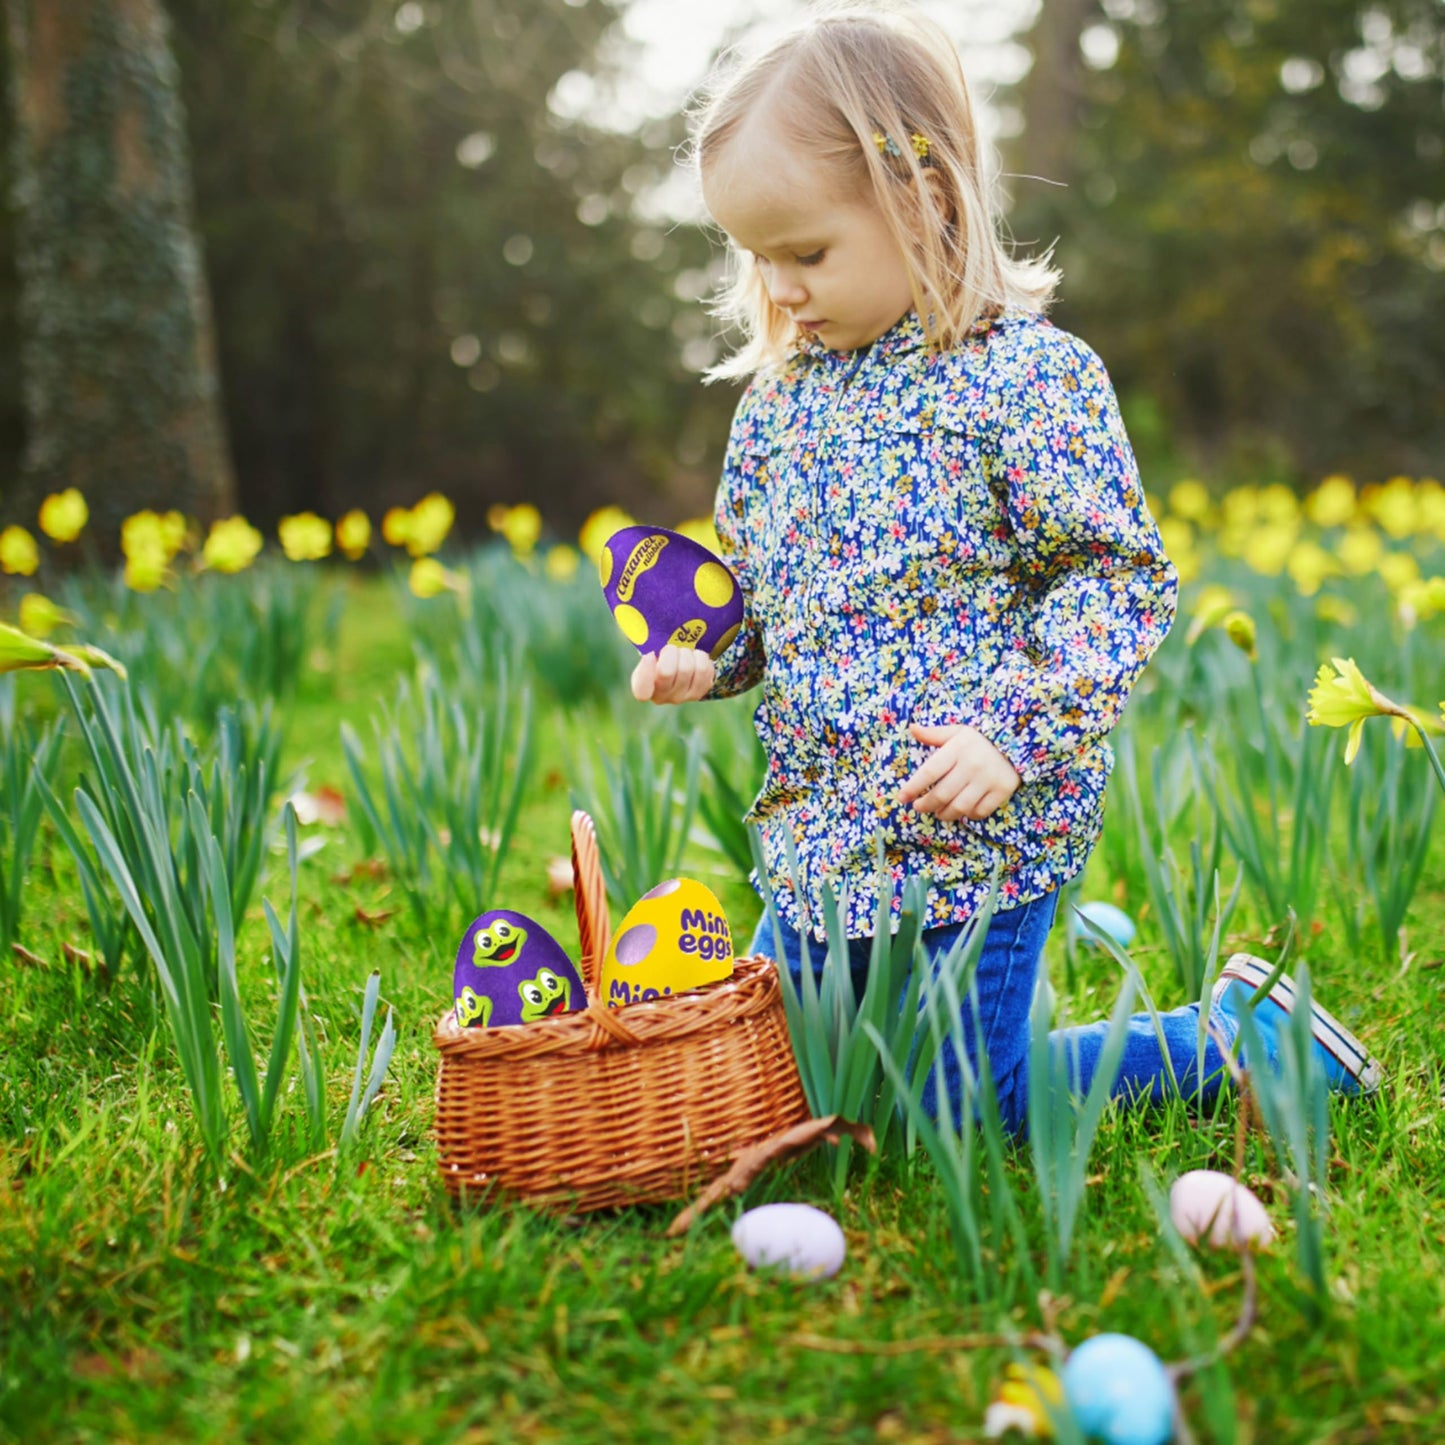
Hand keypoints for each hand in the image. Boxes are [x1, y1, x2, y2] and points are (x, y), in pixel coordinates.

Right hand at [630, 644, 715, 704]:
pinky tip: (695, 658)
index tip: (650, 654)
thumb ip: (649, 649)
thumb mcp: (650, 652)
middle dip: (670, 652)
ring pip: (687, 668)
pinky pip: (704, 670)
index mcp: (643, 688)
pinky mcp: (700, 692)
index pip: (642, 692)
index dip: (646, 672)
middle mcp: (662, 697)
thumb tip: (655, 645)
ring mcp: (682, 697)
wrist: (680, 664)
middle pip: (667, 672)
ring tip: (684, 652)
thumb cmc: (660, 656)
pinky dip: (700, 657)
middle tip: (671, 647)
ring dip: (687, 653)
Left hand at [898, 722, 1021, 821]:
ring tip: (937, 813)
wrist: (1018, 742)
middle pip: (942, 794)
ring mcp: (988, 780)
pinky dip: (968, 815)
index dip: (913, 787)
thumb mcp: (958, 732)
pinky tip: (962, 811)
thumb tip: (912, 728)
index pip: (929, 772)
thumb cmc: (980, 739)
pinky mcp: (1002, 791)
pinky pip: (980, 811)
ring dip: (944, 814)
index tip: (902, 797)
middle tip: (918, 807)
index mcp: (958, 749)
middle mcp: (972, 765)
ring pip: (960, 807)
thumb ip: (934, 734)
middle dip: (926, 804)